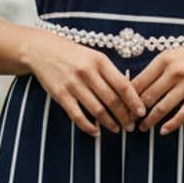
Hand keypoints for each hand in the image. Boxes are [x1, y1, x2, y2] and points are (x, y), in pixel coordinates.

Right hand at [26, 29, 146, 136]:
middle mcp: (87, 72)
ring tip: (117, 129)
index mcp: (100, 61)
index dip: (134, 101)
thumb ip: (110, 74)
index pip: (123, 85)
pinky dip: (89, 127)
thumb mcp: (94, 57)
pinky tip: (96, 131)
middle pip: (112, 100)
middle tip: (131, 126)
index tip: (141, 112)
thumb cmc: (73, 55)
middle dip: (125, 116)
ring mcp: (73, 85)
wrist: (42, 50)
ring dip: (110, 123)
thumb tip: (129, 95)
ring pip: (97, 110)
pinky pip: (78, 116)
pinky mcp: (61, 95)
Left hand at [130, 33, 183, 134]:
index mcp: (163, 60)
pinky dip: (171, 124)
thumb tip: (135, 86)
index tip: (121, 108)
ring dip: (150, 121)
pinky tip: (164, 131)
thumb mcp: (173, 54)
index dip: (127, 98)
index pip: (139, 82)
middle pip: (147, 97)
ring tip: (142, 128)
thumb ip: (156, 69)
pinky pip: (183, 113)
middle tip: (128, 122)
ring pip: (162, 107)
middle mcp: (174, 71)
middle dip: (135, 112)